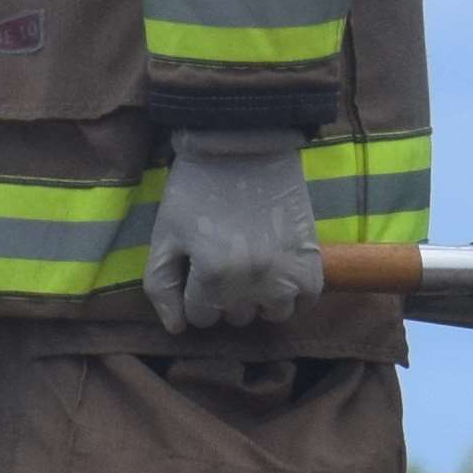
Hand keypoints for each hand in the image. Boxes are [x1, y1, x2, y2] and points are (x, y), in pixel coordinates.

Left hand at [145, 135, 324, 332]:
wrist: (245, 145)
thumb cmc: (196, 188)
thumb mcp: (165, 234)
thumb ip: (161, 285)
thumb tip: (176, 328)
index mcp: (211, 275)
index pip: (200, 317)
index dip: (193, 294)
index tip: (197, 268)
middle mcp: (252, 282)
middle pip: (235, 317)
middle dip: (224, 296)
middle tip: (223, 261)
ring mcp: (287, 273)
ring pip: (271, 314)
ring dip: (258, 299)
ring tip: (251, 270)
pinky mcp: (312, 261)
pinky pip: (305, 302)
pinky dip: (292, 296)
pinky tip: (278, 275)